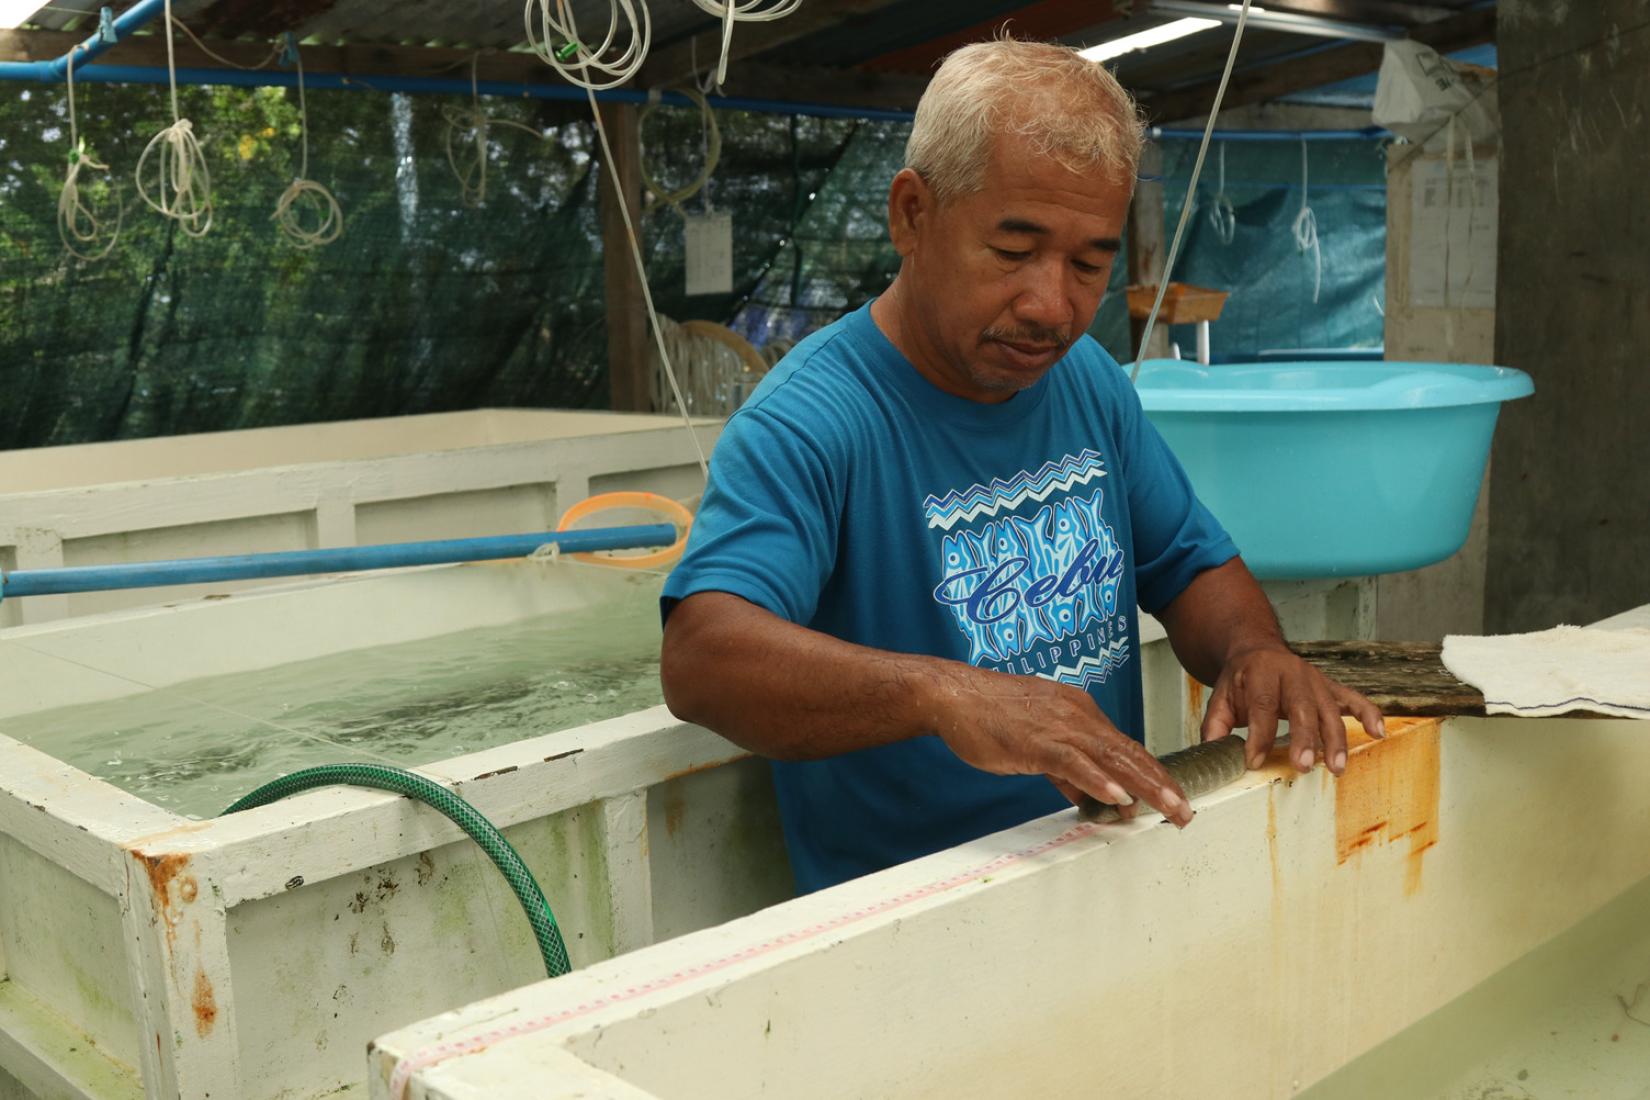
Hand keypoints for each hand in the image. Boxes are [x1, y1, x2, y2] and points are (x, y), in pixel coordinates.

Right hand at [923, 664, 1193, 825]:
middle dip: (1161, 784)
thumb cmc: (989, 716)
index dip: (1152, 774)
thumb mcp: (1034, 742)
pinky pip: (1072, 762)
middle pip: (1128, 753)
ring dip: (1144, 785)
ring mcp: (1058, 726)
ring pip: (1111, 758)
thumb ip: (1063, 768)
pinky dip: (1097, 780)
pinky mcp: (1035, 740)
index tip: (1173, 796)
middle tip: (1186, 810)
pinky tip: (1119, 796)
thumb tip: (1085, 794)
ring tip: (1169, 808)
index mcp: (1079, 713)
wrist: (953, 694)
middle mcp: (1077, 715)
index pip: (1125, 748)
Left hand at [1200, 645, 1384, 774]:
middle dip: (1304, 738)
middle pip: (1301, 707)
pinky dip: (1368, 714)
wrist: (1257, 650)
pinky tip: (1378, 733)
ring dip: (1336, 739)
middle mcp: (1292, 673)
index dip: (1259, 736)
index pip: (1261, 706)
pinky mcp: (1331, 687)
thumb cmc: (1241, 681)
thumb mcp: (1221, 698)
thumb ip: (1215, 726)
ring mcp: (1316, 680)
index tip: (1254, 761)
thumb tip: (1212, 756)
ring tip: (1336, 768)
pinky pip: (1355, 699)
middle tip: (1303, 766)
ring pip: (1330, 710)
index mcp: (1261, 673)